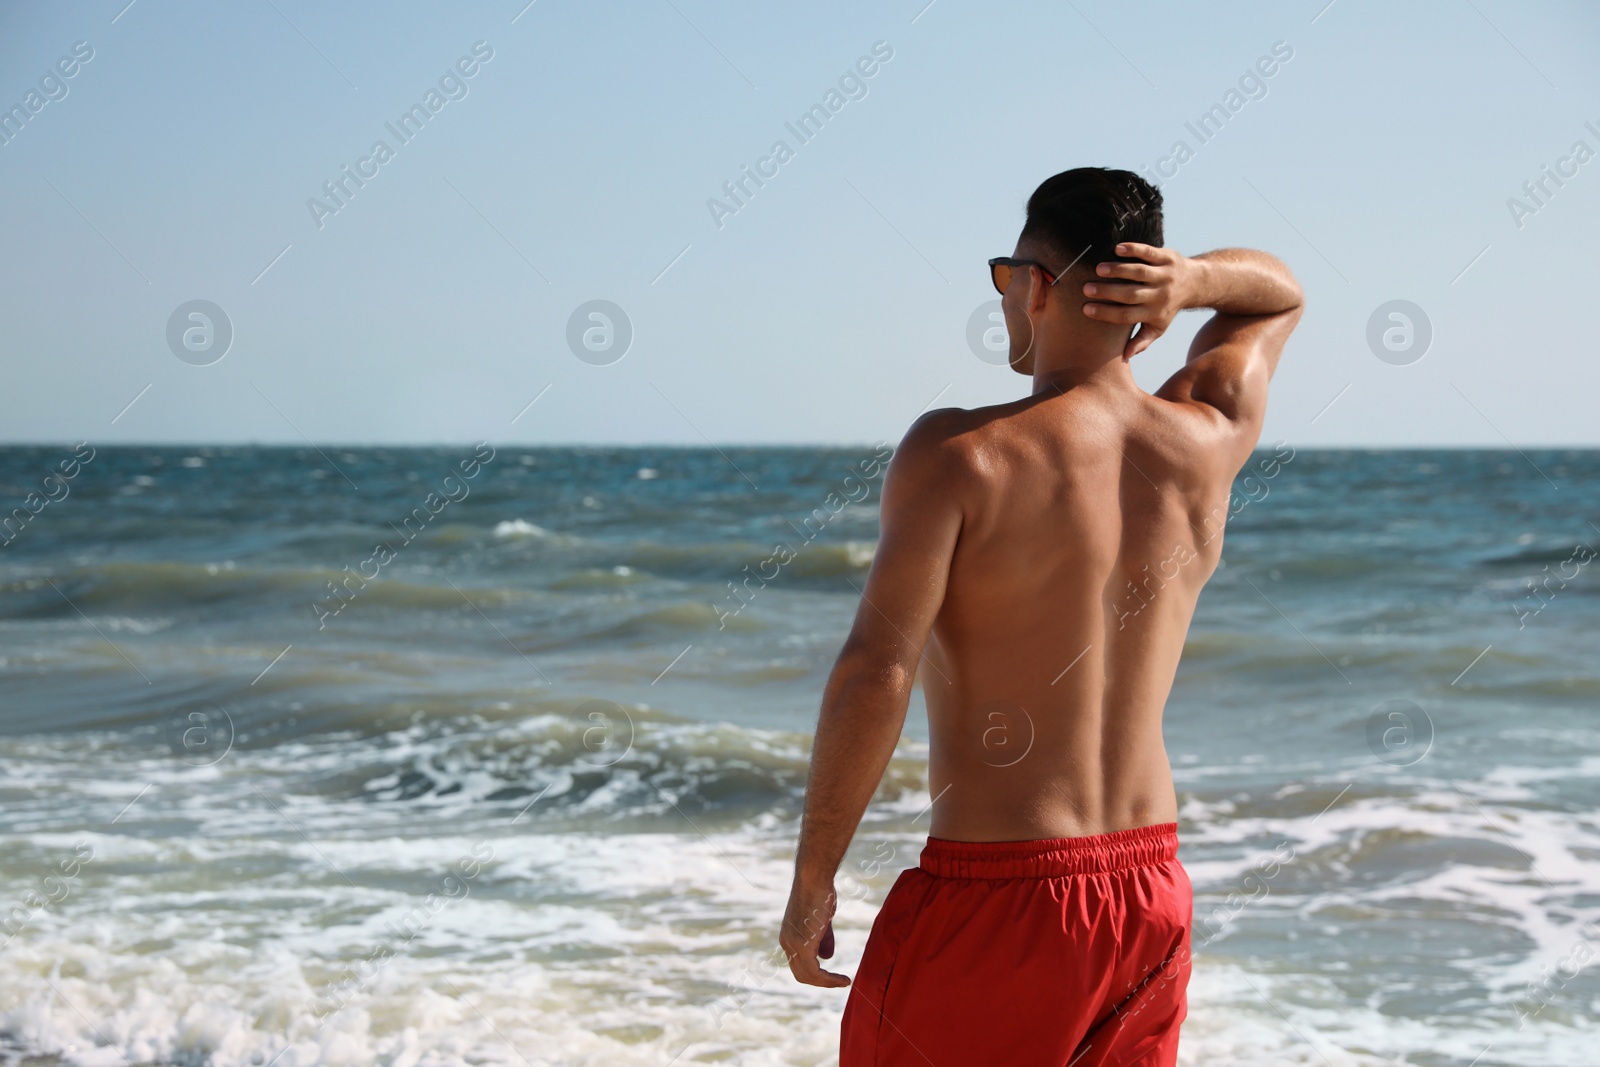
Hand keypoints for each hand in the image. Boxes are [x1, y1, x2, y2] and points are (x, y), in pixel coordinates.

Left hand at [779, 877, 849, 987]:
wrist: (815, 878)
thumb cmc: (820, 892)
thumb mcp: (822, 919)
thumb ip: (823, 938)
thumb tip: (826, 957)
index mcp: (788, 936)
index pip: (799, 964)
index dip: (816, 972)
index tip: (834, 974)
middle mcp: (786, 942)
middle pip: (801, 974)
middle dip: (821, 981)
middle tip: (840, 980)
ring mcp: (792, 945)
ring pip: (808, 976)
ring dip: (828, 982)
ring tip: (845, 981)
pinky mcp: (802, 945)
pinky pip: (815, 972)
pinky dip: (829, 980)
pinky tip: (844, 979)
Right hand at [1081, 243, 1192, 357]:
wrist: (1196, 284)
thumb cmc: (1168, 307)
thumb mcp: (1158, 327)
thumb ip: (1141, 341)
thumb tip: (1124, 356)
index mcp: (1154, 313)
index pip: (1126, 315)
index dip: (1106, 313)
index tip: (1086, 309)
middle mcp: (1160, 294)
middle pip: (1130, 294)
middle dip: (1107, 292)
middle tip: (1087, 288)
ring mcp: (1165, 275)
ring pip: (1139, 273)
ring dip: (1118, 270)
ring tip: (1098, 269)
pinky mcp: (1168, 258)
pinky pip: (1150, 253)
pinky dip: (1134, 250)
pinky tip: (1118, 249)